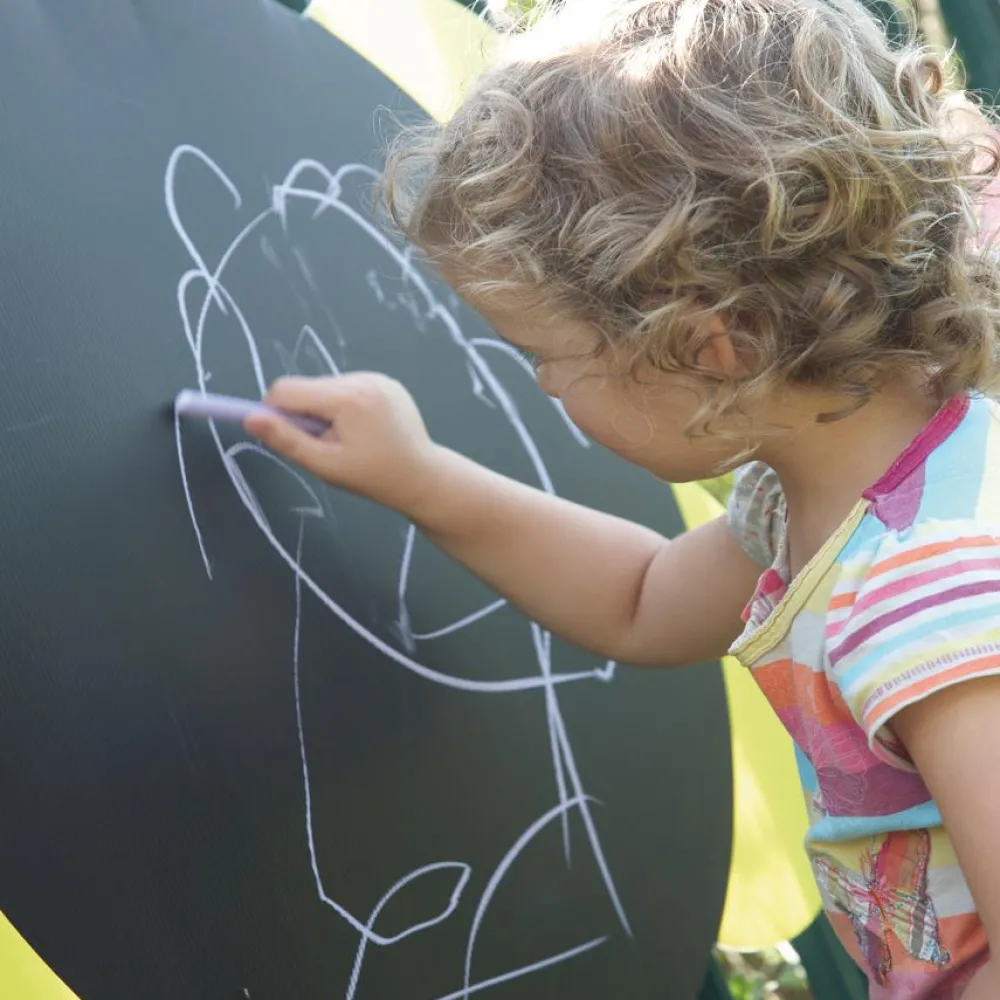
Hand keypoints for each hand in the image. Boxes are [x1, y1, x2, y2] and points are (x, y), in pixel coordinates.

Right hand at [244, 373, 444, 515]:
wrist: (422, 477)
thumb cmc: (372, 477)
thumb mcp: (325, 465)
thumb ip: (286, 440)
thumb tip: (250, 418)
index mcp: (347, 398)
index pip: (285, 389)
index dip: (276, 413)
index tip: (289, 437)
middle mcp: (362, 378)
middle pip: (307, 386)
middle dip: (305, 413)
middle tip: (326, 444)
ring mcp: (377, 377)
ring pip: (326, 386)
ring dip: (325, 410)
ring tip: (348, 438)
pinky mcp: (386, 381)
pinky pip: (348, 387)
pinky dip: (345, 405)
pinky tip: (364, 428)